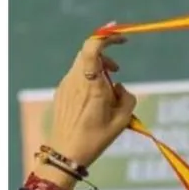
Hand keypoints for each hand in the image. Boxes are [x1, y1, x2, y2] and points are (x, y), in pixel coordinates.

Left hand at [44, 34, 137, 176]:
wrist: (65, 153)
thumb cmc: (95, 138)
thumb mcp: (122, 120)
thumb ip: (127, 97)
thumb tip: (119, 87)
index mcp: (92, 84)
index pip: (92, 47)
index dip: (106, 36)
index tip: (121, 37)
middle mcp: (76, 80)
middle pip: (88, 51)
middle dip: (105, 53)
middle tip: (117, 68)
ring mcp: (65, 85)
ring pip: (82, 63)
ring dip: (98, 67)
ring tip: (109, 87)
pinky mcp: (61, 92)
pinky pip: (76, 76)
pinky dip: (88, 77)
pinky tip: (94, 98)